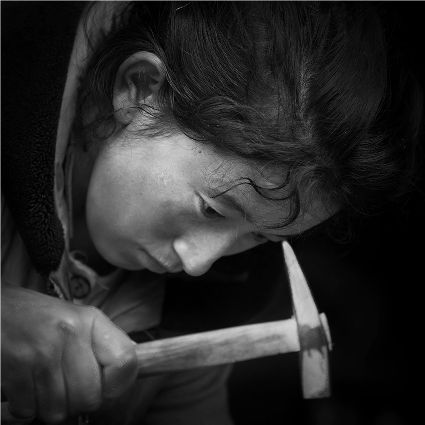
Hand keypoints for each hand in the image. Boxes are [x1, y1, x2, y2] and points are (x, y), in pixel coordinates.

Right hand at [1, 284, 137, 422]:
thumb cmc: (40, 318)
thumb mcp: (77, 319)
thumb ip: (103, 343)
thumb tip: (126, 372)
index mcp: (90, 321)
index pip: (126, 361)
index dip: (117, 383)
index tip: (104, 383)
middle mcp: (70, 334)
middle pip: (89, 397)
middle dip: (78, 400)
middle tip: (66, 385)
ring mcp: (41, 352)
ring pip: (58, 411)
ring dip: (50, 405)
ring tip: (44, 382)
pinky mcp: (14, 368)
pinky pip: (28, 412)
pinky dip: (27, 407)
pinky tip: (26, 385)